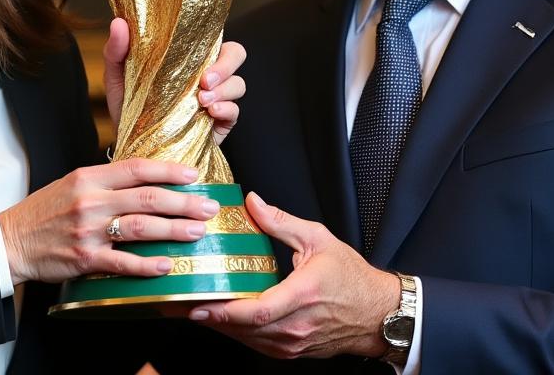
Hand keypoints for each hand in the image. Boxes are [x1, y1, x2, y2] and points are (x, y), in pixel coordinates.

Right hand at [0, 159, 219, 283]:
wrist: (10, 241)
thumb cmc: (44, 213)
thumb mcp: (72, 184)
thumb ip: (106, 182)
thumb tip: (147, 180)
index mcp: (89, 177)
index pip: (137, 168)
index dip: (169, 171)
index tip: (194, 175)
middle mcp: (91, 200)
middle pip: (147, 197)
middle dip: (183, 202)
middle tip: (208, 207)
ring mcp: (88, 230)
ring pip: (140, 227)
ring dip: (173, 230)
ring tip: (197, 232)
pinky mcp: (84, 258)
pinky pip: (122, 262)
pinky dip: (146, 265)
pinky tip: (166, 265)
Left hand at [103, 19, 246, 144]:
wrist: (130, 144)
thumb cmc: (128, 107)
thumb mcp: (117, 77)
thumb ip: (117, 50)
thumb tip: (119, 24)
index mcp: (188, 58)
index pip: (213, 37)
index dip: (216, 37)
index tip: (199, 49)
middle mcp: (206, 75)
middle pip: (235, 55)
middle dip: (226, 64)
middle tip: (205, 79)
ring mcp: (216, 98)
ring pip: (238, 83)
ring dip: (224, 89)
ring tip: (202, 101)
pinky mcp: (220, 122)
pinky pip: (235, 111)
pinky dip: (227, 109)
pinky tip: (210, 112)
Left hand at [189, 193, 394, 358]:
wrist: (377, 313)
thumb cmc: (351, 277)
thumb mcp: (319, 239)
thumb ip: (282, 222)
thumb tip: (253, 203)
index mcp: (304, 295)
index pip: (259, 310)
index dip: (224, 312)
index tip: (197, 304)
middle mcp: (297, 325)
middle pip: (245, 328)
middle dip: (208, 317)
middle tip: (176, 304)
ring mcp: (294, 343)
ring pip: (247, 339)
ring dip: (218, 326)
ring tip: (188, 309)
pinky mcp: (291, 351)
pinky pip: (256, 344)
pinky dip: (236, 332)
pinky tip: (218, 319)